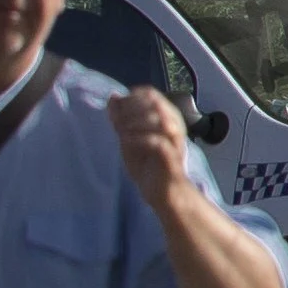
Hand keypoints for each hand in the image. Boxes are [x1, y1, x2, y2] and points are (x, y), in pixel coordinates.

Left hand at [113, 88, 195, 206]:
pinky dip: (140, 139)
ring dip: (138, 122)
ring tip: (122, 131)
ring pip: (163, 121)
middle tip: (118, 121)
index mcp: (166, 119)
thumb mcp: (129, 138)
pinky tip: (127, 142)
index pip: (151, 95)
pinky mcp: (171, 159)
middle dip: (133, 108)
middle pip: (157, 104)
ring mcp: (174, 143)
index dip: (131, 97)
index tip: (117, 109)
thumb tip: (113, 96)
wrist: (161, 193)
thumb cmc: (147, 164)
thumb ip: (121, 118)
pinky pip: (159, 143)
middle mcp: (174, 127)